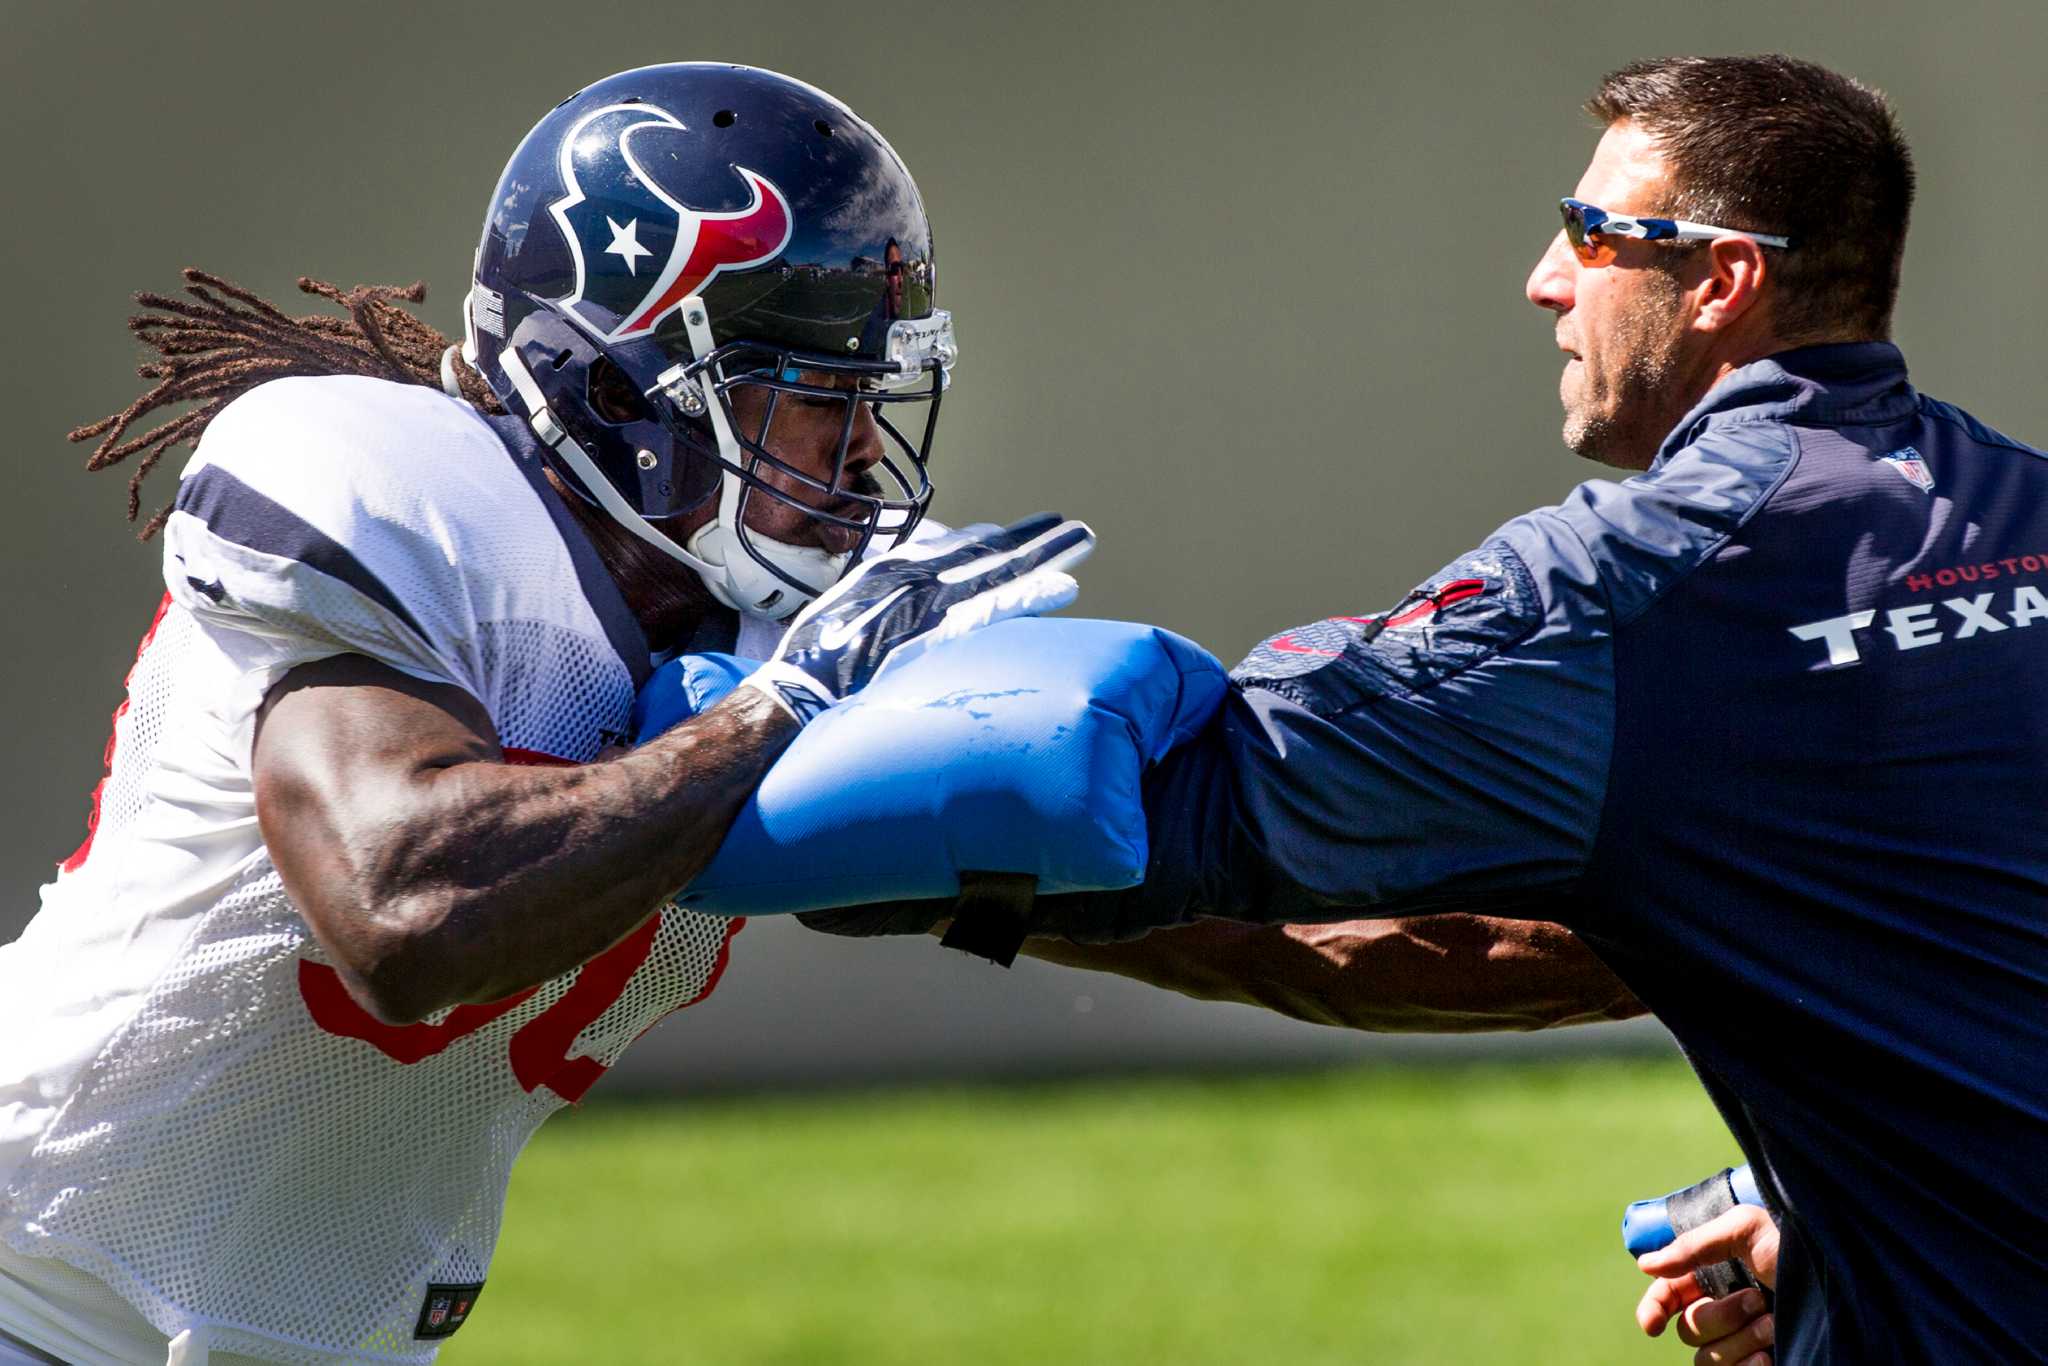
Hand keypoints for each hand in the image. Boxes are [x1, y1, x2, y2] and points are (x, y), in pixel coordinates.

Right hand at [742, 513, 1093, 723]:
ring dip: (1045, 555)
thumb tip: (898, 607)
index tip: (1019, 535)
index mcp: (892, 572)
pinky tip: (1065, 587)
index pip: (953, 548)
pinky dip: (1032, 595)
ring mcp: (930, 603)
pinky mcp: (943, 630)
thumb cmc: (814, 663)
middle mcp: (915, 578)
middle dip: (1031, 540)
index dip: (991, 541)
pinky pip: (998, 608)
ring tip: (1083, 540)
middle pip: (987, 552)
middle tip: (1071, 527)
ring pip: (1001, 570)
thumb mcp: (846, 616)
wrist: (800, 691)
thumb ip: (878, 604)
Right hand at [1637, 1204, 1779, 1364]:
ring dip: (1740, 1342)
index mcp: (1710, 1277)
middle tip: (1756, 1299)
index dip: (1652, 1310)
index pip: (1666, 1297)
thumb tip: (1644, 1266)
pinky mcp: (1762, 1360)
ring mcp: (1743, 1341)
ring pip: (1708, 1358)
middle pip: (1688, 1330)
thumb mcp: (1744, 1230)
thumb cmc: (1795, 1243)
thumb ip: (1693, 1247)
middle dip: (1720, 1316)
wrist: (1842, 1275)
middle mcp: (1722, 1311)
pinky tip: (1771, 1354)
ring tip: (1774, 1325)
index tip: (1652, 1325)